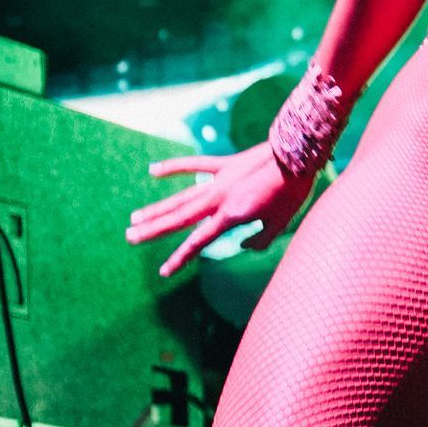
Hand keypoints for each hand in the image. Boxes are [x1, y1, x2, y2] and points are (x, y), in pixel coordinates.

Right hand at [124, 142, 316, 278]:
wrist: (298, 155)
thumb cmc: (292, 191)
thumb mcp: (280, 224)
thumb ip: (259, 239)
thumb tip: (244, 246)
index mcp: (231, 215)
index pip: (198, 241)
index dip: (180, 258)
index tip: (163, 272)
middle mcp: (218, 199)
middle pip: (179, 218)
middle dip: (153, 230)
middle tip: (130, 238)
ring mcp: (218, 180)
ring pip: (181, 197)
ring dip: (157, 208)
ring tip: (135, 218)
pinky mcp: (224, 164)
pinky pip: (194, 165)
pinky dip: (173, 167)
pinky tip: (152, 171)